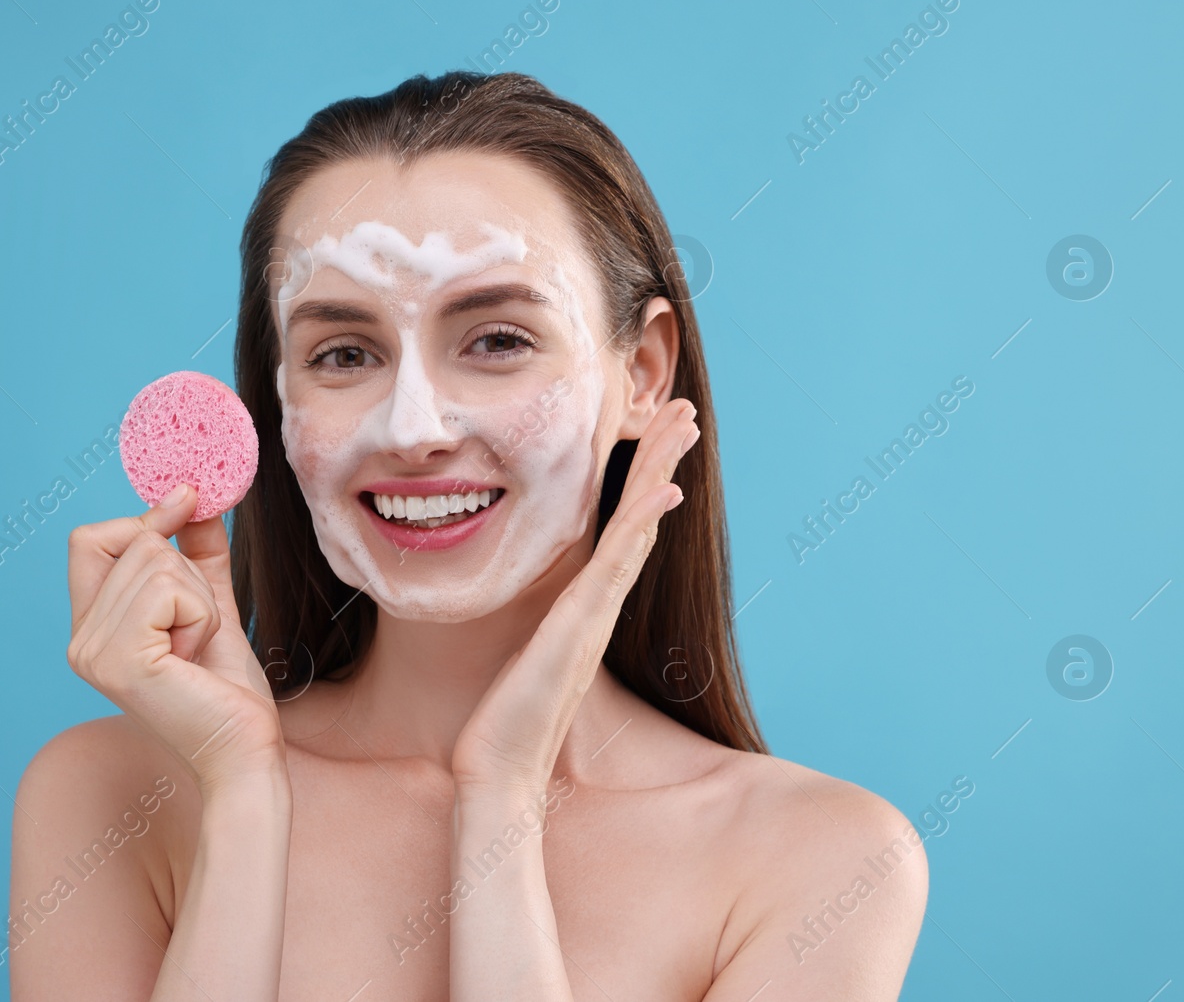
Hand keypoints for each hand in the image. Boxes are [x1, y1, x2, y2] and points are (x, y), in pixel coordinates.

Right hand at [66, 484, 285, 796]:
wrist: (244, 750)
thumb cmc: (226, 690)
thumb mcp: (210, 605)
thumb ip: (198, 554)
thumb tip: (197, 496)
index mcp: (92, 628)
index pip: (90, 539)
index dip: (141, 518)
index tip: (189, 501)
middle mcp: (81, 639)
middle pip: (136, 542)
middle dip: (190, 575)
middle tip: (198, 631)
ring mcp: (93, 650)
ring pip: (158, 562)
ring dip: (200, 600)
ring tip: (196, 650)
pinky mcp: (120, 658)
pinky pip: (170, 590)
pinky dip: (201, 615)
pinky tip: (194, 659)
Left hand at [450, 398, 700, 798]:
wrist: (500, 773)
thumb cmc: (501, 722)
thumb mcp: (515, 653)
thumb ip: (529, 623)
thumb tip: (523, 607)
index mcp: (582, 606)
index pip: (617, 529)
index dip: (638, 480)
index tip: (651, 435)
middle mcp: (598, 605)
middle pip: (640, 516)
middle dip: (661, 459)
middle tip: (684, 410)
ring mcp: (595, 614)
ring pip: (638, 527)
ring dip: (661, 470)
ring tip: (684, 423)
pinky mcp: (582, 626)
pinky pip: (618, 563)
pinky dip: (643, 523)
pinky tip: (665, 488)